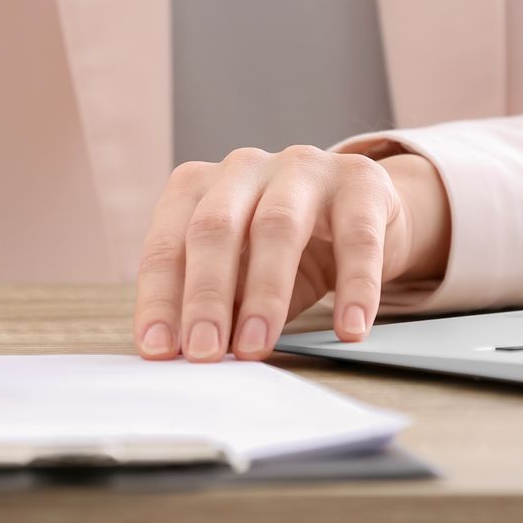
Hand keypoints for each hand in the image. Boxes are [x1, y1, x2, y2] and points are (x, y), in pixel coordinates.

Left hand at [131, 146, 450, 362]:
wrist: (364, 213)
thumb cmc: (284, 249)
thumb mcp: (240, 274)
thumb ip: (216, 305)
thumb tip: (187, 355)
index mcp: (198, 185)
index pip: (168, 243)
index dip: (159, 298)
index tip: (158, 349)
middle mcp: (243, 168)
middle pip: (215, 227)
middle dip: (205, 296)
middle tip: (203, 352)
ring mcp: (303, 169)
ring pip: (277, 227)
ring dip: (264, 295)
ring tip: (257, 347)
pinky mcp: (361, 182)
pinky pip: (356, 237)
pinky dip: (354, 288)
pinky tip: (350, 328)